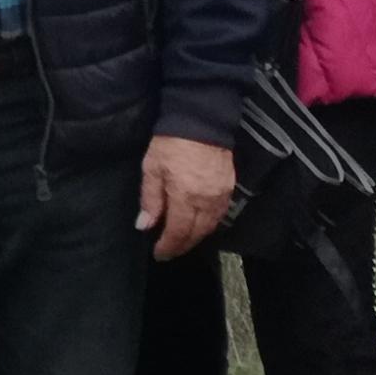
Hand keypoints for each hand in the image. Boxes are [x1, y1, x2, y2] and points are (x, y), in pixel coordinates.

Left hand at [137, 135, 236, 259]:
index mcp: (185, 197)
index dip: (168, 247)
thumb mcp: (152, 169)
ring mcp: (221, 195)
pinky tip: (200, 225)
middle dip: (182, 246)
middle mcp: (206, 201)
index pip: (178, 233)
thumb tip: (145, 226)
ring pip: (210, 227)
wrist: (202, 120)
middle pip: (196, 234)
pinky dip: (209, 225)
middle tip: (170, 251)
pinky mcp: (230, 187)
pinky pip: (220, 215)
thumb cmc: (171, 143)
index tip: (158, 253)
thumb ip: (150, 200)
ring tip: (183, 241)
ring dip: (196, 237)